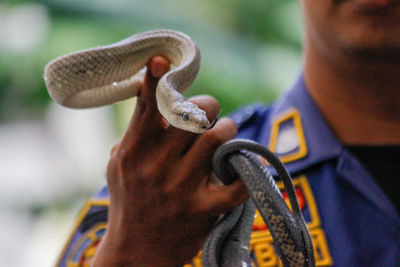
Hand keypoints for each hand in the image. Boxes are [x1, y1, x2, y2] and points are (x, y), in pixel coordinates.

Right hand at [92, 56, 248, 266]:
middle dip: (207, 107)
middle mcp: (156, 166)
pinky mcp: (202, 210)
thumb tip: (147, 102)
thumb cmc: (128, 203)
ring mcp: (180, 188)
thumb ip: (132, 135)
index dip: (154, 81)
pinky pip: (236, 183)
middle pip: (193, 115)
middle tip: (207, 114)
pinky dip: (247, 170)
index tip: (162, 61)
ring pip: (217, 138)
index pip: (145, 109)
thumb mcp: (117, 166)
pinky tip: (246, 166)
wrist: (136, 253)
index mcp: (133, 151)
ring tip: (226, 135)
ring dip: (228, 130)